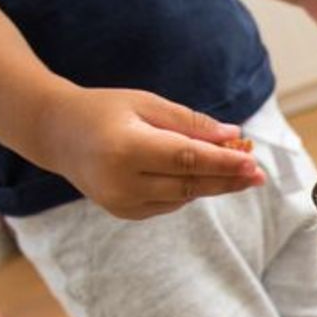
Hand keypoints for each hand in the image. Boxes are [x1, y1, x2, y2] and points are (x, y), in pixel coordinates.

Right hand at [33, 87, 266, 219]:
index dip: (224, 163)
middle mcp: (122, 182)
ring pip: (182, 197)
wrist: (57, 134)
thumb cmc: (105, 110)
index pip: (187, 160)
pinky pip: (169, 203)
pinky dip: (189, 190)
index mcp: (126, 149)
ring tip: (242, 172)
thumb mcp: (146, 104)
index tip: (253, 162)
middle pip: (189, 184)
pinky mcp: (124, 212)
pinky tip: (204, 178)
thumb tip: (233, 135)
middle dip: (227, 179)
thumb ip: (190, 123)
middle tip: (258, 174)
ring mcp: (122, 202)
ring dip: (213, 185)